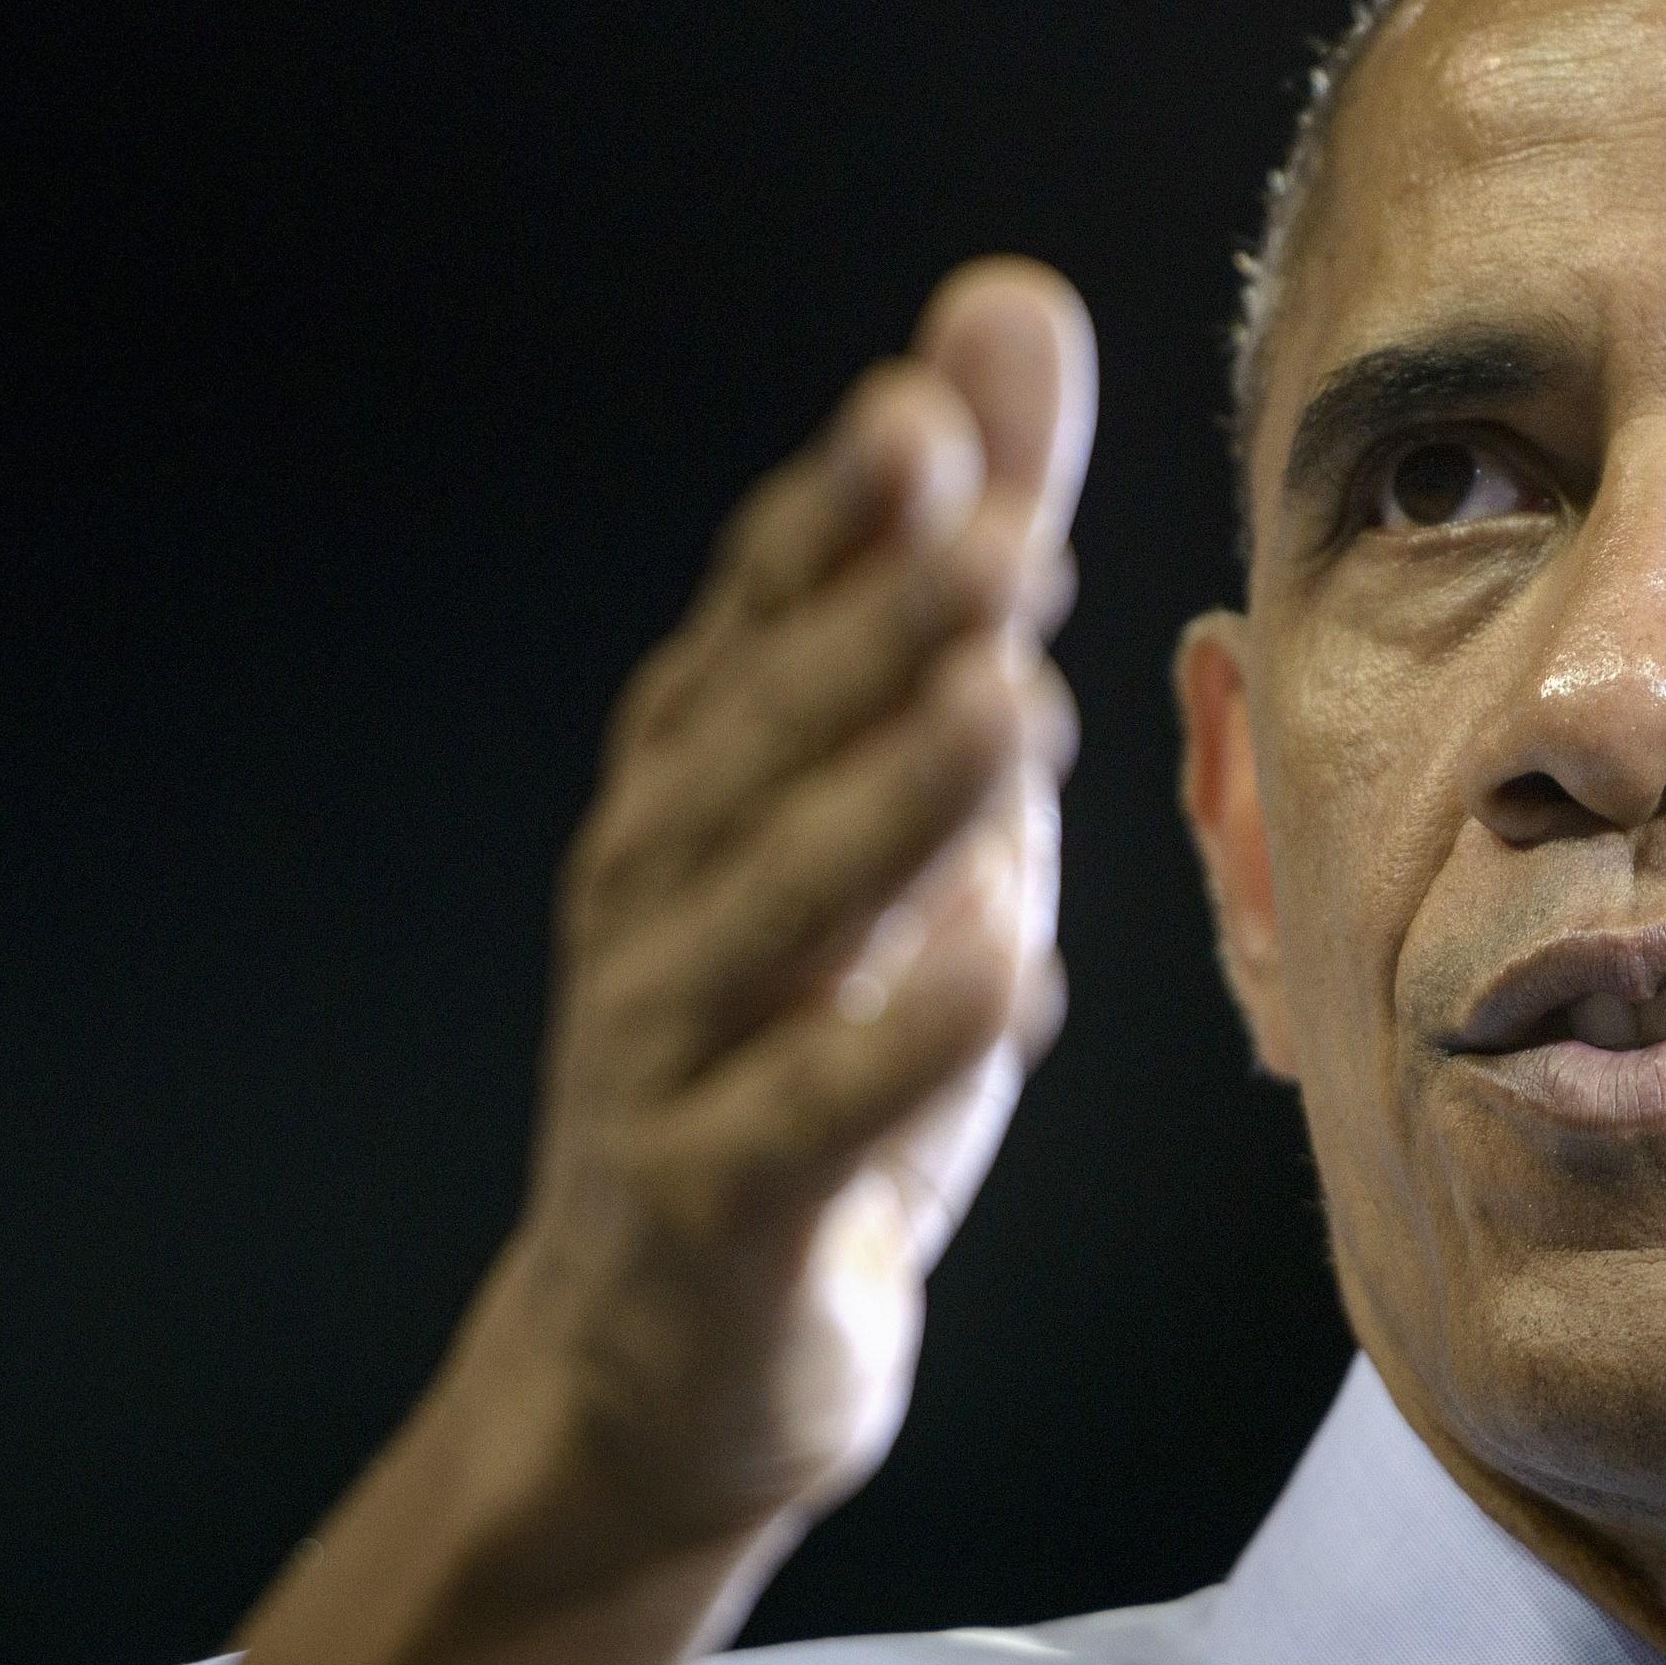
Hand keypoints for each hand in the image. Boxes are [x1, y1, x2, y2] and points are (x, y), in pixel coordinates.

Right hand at [481, 260, 1091, 1569]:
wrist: (676, 1362)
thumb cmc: (812, 1036)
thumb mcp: (912, 785)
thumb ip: (963, 552)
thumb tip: (1004, 302)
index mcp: (699, 775)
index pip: (759, 616)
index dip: (841, 520)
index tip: (931, 413)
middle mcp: (655, 889)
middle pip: (759, 740)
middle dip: (870, 628)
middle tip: (992, 527)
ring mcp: (663, 1050)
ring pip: (772, 914)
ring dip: (884, 806)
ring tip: (1010, 707)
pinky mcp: (707, 1206)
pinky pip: (802, 1120)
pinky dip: (900, 1050)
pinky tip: (1006, 974)